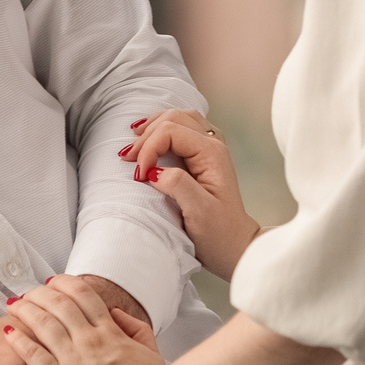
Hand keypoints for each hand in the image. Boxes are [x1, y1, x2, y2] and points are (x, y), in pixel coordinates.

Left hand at [2, 275, 173, 364]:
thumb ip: (135, 328)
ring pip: (42, 323)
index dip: (64, 283)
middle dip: (39, 293)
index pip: (82, 295)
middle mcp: (88, 339)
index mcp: (110, 331)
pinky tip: (8, 331)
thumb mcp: (151, 351)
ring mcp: (72, 358)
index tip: (53, 283)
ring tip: (12, 305)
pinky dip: (18, 340)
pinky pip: (33, 355)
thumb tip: (116, 314)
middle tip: (28, 292)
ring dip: (24, 310)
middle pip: (57, 303)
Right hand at [126, 110, 259, 281]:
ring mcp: (209, 148)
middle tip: (128, 159)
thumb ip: (177, 185)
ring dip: (153, 127)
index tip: (138, 175)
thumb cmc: (219, 234)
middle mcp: (213, 145)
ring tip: (133, 140)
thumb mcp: (199, 212)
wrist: (235, 246)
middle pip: (173, 119)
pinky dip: (162, 129)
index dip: (149, 148)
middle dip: (146, 136)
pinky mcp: (203, 156)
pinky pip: (181, 128)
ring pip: (177, 118)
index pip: (171, 131)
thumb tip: (153, 171)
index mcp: (212, 154)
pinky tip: (149, 135)